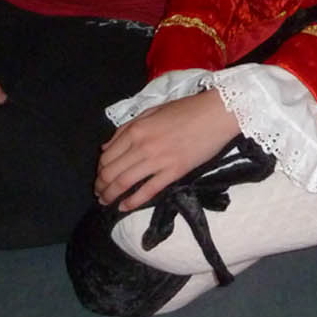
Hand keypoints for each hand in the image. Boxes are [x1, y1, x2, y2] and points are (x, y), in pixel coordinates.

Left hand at [95, 89, 240, 210]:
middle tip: (100, 194)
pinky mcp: (174, 172)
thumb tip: (106, 147)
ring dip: (111, 195)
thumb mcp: (152, 112)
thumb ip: (127, 128)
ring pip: (124, 183)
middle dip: (101, 186)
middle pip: (111, 172)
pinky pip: (148, 191)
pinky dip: (132, 202)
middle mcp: (142, 145)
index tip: (100, 177)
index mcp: (136, 129)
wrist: (217, 113)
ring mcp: (158, 160)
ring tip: (107, 202)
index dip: (99, 170)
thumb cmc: (187, 109)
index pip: (107, 155)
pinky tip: (124, 207)